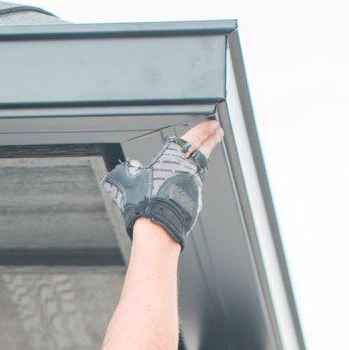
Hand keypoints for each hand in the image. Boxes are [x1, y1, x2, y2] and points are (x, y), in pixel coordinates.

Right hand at [101, 118, 224, 245]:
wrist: (158, 226)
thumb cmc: (144, 201)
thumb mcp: (130, 179)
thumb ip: (132, 169)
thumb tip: (133, 164)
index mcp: (174, 156)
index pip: (194, 136)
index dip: (204, 128)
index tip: (212, 123)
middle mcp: (189, 168)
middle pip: (205, 149)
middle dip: (212, 138)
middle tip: (218, 131)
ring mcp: (195, 185)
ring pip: (202, 168)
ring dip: (204, 159)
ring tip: (205, 154)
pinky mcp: (196, 200)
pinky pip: (196, 186)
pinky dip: (194, 180)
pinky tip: (190, 182)